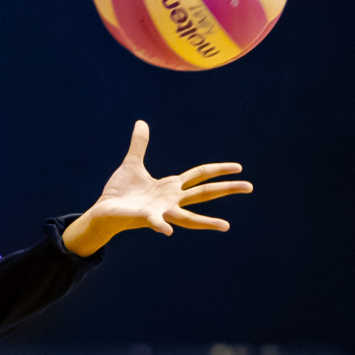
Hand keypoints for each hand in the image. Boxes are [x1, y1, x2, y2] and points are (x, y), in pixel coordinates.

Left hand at [63, 120, 252, 256]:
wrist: (104, 211)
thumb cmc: (120, 192)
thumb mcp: (132, 164)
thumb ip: (139, 145)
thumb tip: (141, 123)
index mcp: (170, 186)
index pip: (200, 175)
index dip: (218, 169)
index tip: (239, 168)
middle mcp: (170, 200)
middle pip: (204, 192)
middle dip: (227, 189)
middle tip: (250, 187)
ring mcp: (160, 211)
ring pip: (188, 217)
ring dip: (207, 222)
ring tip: (226, 226)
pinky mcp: (145, 218)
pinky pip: (155, 223)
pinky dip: (161, 226)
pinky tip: (168, 232)